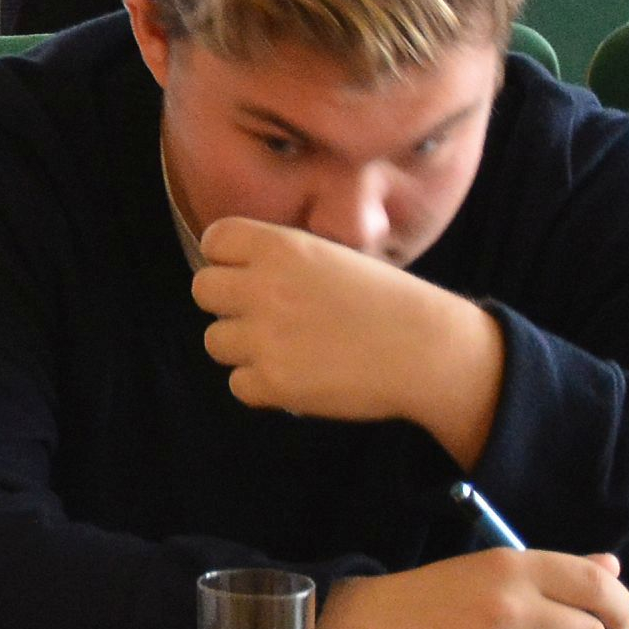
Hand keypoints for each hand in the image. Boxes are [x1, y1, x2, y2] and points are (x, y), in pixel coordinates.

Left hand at [193, 214, 503, 448]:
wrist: (426, 348)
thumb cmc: (384, 301)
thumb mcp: (329, 255)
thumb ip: (279, 259)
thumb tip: (233, 271)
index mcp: (279, 247)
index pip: (215, 241)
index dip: (227, 259)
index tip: (250, 274)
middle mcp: (264, 287)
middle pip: (202, 290)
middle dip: (228, 304)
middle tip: (263, 316)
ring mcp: (265, 336)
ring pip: (214, 341)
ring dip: (243, 348)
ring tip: (286, 349)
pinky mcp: (274, 381)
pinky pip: (238, 384)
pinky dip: (261, 386)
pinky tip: (296, 377)